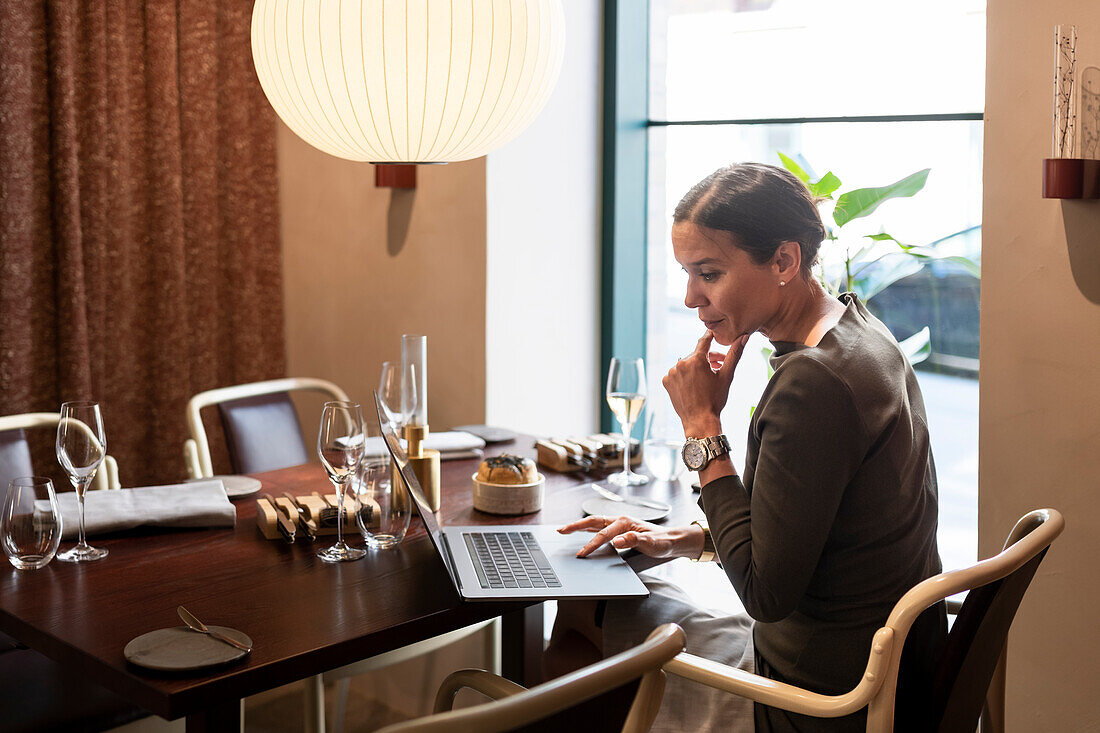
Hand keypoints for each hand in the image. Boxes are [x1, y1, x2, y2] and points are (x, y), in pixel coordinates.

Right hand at [558, 515, 703, 558]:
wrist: (672, 541)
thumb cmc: (662, 541)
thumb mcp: (651, 543)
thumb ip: (634, 540)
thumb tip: (617, 540)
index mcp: (625, 522)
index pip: (603, 534)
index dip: (591, 544)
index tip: (581, 554)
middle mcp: (620, 521)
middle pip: (593, 522)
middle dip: (575, 526)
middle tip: (561, 530)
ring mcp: (619, 525)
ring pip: (594, 524)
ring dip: (579, 526)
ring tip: (564, 530)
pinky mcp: (619, 531)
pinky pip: (599, 529)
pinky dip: (588, 531)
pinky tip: (582, 535)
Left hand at [663, 331, 749, 435]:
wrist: (700, 420)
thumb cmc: (715, 399)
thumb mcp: (727, 376)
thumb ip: (734, 354)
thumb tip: (744, 337)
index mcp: (696, 360)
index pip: (704, 341)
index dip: (710, 337)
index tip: (712, 333)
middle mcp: (681, 363)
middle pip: (696, 355)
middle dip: (708, 359)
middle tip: (719, 366)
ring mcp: (672, 373)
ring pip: (687, 364)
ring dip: (696, 368)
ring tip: (706, 378)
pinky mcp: (666, 381)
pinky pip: (677, 374)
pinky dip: (685, 376)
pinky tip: (693, 385)